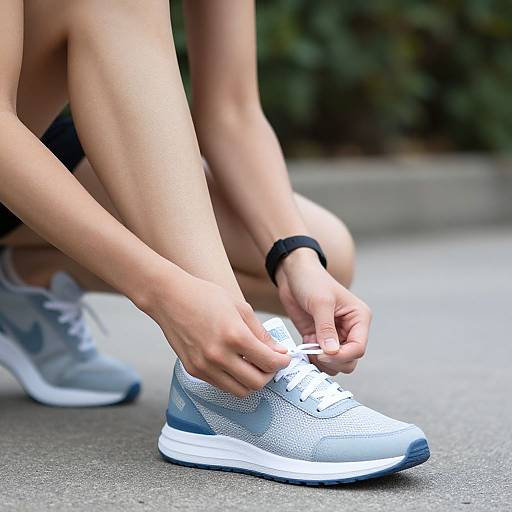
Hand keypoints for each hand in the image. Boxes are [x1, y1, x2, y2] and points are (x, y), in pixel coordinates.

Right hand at [144, 270, 289, 396]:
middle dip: (269, 375)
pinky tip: (234, 364)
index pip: (269, 362)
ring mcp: (204, 366)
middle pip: (256, 383)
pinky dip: (233, 380)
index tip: (284, 358)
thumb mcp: (240, 308)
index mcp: (234, 336)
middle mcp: (219, 355)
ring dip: (251, 381)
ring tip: (253, 365)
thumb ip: (261, 333)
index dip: (283, 362)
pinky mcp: (193, 370)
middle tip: (270, 363)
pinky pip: (221, 385)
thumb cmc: (204, 296)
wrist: (169, 297)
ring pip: (239, 391)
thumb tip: (278, 351)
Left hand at [276, 248, 371, 374]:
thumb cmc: (311, 280)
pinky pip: (321, 359)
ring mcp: (335, 336)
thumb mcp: (320, 302)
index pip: (359, 348)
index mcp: (359, 318)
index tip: (323, 353)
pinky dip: (313, 359)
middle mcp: (350, 329)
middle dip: (333, 361)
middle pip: (350, 360)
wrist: (294, 274)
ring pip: (336, 363)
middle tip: (315, 352)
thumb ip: (326, 328)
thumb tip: (332, 352)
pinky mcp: (319, 338)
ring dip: (322, 362)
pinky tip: (303, 349)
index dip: (342, 355)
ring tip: (308, 348)